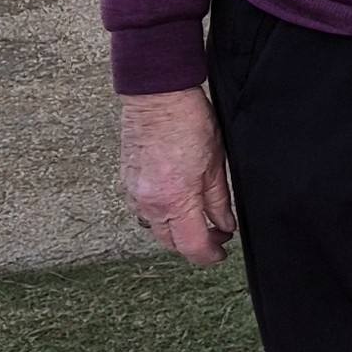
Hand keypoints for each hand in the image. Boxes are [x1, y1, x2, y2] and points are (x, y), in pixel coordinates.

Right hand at [120, 89, 236, 265]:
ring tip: (198, 216)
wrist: (158, 96)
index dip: (209, 255)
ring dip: (176, 230)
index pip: (191, 246)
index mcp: (175, 199)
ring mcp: (134, 193)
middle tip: (216, 233)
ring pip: (155, 228)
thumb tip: (224, 225)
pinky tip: (177, 201)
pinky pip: (144, 210)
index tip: (221, 251)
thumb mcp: (216, 165)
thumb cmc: (189, 122)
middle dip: (194, 243)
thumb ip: (219, 201)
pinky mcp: (127, 182)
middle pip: (171, 242)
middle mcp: (150, 202)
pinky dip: (161, 213)